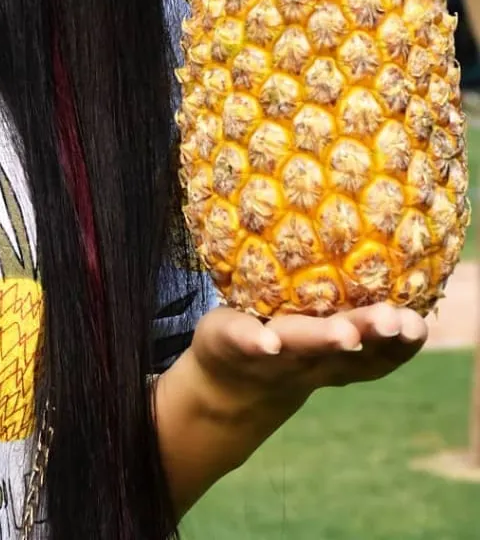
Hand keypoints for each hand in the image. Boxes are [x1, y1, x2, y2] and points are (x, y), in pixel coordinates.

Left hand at [189, 301, 427, 415]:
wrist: (225, 383)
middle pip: (344, 347)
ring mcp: (271, 352)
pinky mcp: (231, 340)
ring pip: (300, 345)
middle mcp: (309, 357)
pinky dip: (256, 342)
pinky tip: (267, 342)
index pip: (376, 351)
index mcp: (336, 354)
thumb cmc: (283, 342)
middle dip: (370, 334)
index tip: (418, 326)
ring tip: (344, 334)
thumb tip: (395, 259)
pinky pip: (244, 340)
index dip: (399, 344)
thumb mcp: (322, 328)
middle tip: (394, 321)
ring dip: (323, 340)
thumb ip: (354, 308)